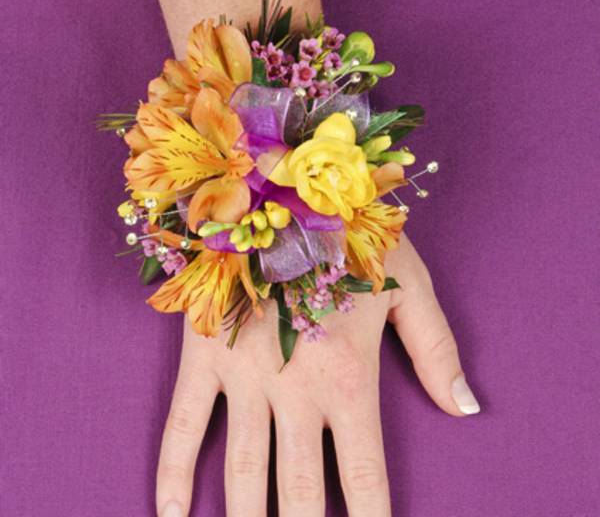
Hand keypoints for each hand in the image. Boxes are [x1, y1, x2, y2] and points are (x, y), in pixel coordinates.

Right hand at [155, 233, 479, 516]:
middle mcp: (295, 391)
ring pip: (242, 474)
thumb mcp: (409, 285)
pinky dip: (174, 476)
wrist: (284, 189)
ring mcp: (242, 376)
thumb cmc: (353, 235)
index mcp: (349, 379)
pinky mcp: (203, 355)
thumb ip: (437, 350)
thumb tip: (465, 410)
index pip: (366, 479)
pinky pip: (183, 426)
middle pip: (301, 495)